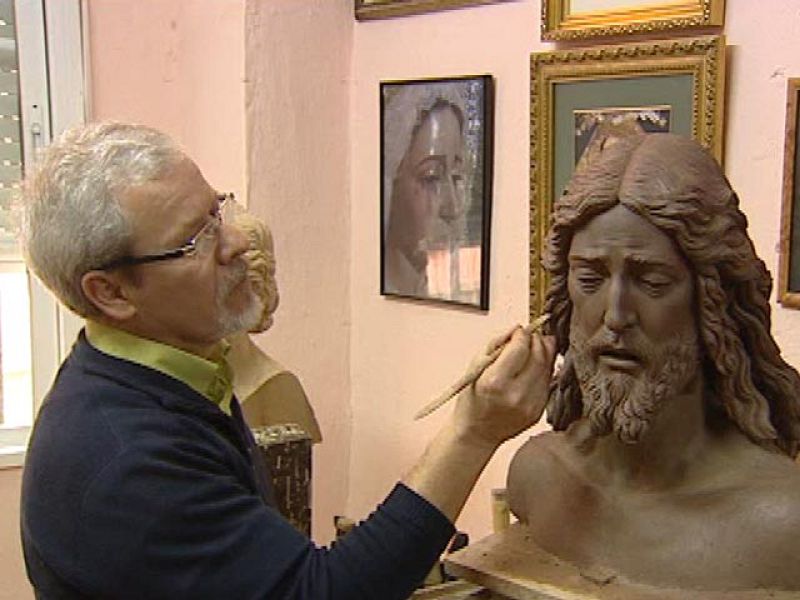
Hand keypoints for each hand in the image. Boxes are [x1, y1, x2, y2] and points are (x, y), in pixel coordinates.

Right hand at [452, 327, 556, 448]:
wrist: (477, 433)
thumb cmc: (472, 401)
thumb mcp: (475, 367)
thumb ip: (496, 344)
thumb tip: (515, 329)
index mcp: (495, 382)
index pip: (520, 347)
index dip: (522, 333)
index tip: (518, 330)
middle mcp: (516, 394)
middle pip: (539, 355)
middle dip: (536, 339)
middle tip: (529, 335)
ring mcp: (530, 404)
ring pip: (548, 367)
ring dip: (543, 352)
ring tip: (533, 348)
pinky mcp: (539, 411)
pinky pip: (548, 382)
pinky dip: (543, 369)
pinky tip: (532, 368)